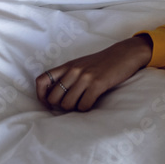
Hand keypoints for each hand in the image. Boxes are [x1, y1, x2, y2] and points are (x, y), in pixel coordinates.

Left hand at [36, 36, 152, 111]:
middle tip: (71, 105)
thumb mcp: (81, 65)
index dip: (41, 96)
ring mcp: (85, 77)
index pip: (41, 80)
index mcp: (67, 66)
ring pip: (67, 104)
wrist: (124, 54)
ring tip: (82, 104)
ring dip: (74, 109)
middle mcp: (73, 71)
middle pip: (54, 98)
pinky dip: (86, 109)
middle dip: (60, 107)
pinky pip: (84, 105)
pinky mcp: (98, 84)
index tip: (48, 103)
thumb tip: (56, 95)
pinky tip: (91, 104)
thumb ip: (68, 76)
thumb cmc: (102, 62)